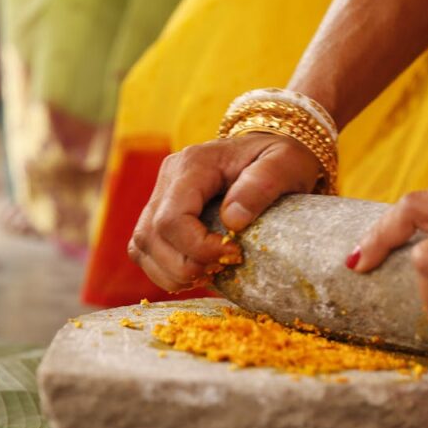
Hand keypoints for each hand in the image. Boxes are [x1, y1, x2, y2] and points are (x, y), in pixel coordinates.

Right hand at [128, 133, 321, 291]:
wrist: (271, 153)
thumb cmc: (281, 158)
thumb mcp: (285, 163)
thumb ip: (262, 185)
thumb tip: (232, 221)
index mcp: (193, 164)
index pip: (172, 219)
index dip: (198, 248)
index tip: (235, 253)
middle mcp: (168, 177)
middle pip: (151, 236)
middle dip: (186, 266)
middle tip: (223, 268)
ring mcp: (160, 195)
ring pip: (142, 246)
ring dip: (173, 273)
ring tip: (210, 273)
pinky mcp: (159, 214)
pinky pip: (146, 251)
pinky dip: (167, 271)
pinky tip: (197, 272)